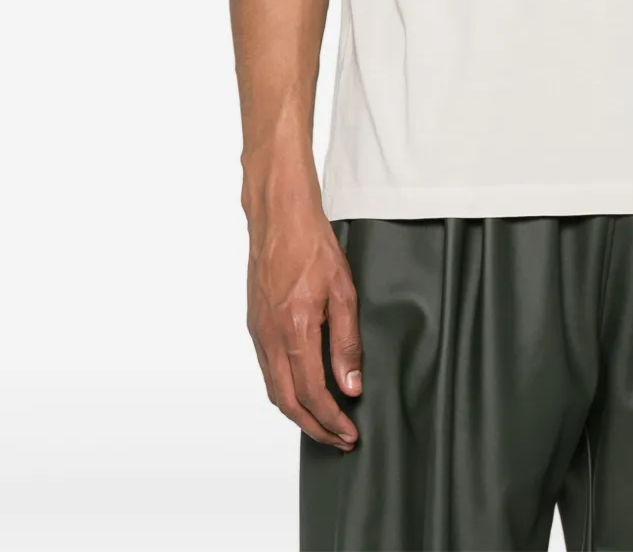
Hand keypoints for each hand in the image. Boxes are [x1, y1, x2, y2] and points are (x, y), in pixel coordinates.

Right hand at [246, 201, 362, 447]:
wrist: (279, 218)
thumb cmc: (312, 246)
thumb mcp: (343, 292)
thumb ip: (346, 343)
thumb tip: (350, 386)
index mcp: (295, 332)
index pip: (312, 394)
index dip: (331, 421)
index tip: (348, 433)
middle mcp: (270, 338)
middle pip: (287, 402)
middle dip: (314, 428)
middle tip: (338, 439)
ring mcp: (259, 332)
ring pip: (273, 389)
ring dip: (298, 413)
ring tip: (323, 422)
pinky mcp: (255, 324)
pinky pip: (267, 370)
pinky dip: (284, 390)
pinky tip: (301, 388)